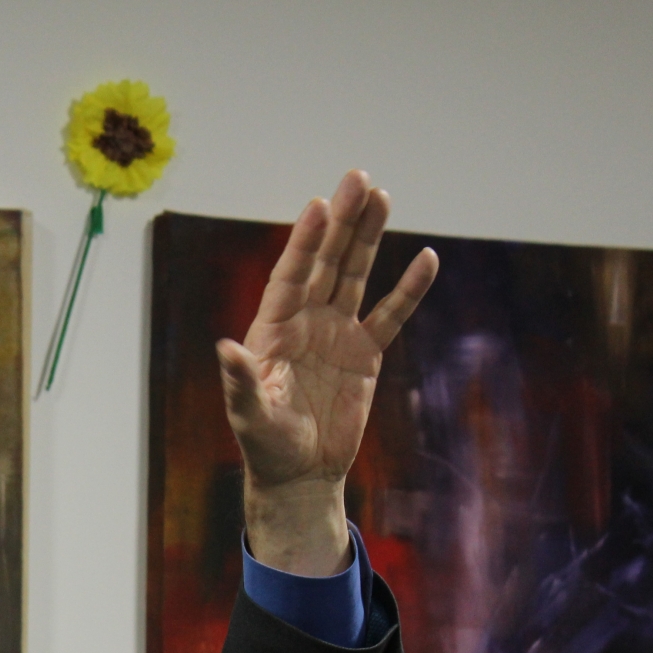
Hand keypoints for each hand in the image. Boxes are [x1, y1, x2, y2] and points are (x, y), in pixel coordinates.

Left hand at [218, 169, 437, 574]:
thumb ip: (241, 382)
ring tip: (383, 196)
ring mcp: (337, 333)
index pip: (291, 275)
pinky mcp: (366, 354)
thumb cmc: (267, 446)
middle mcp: (305, 321)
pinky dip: (409, 290)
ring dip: (369, 238)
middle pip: (327, 262)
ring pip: (356, 276)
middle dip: (342, 222)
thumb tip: (225, 349)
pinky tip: (426, 259)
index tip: (319, 207)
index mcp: (273, 329)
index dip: (305, 243)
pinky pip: (391, 315)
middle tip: (358, 178)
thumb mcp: (250, 415)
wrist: (300, 474)